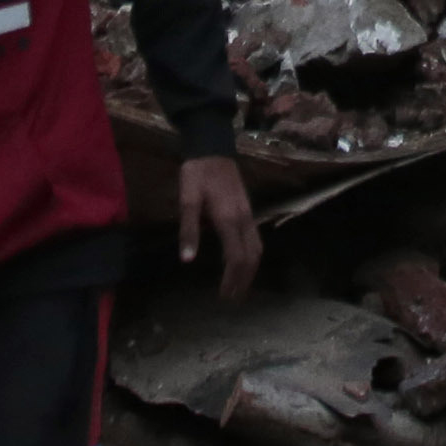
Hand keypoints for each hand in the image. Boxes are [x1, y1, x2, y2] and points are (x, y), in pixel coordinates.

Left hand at [178, 154, 261, 298]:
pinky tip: (242, 261)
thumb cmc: (197, 173)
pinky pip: (255, 239)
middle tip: (232, 298)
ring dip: (250, 270)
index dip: (232, 279)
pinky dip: (251, 256)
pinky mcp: (247, 210)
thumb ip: (188, 229)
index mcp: (228, 219)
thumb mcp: (187, 199)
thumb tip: (187, 259)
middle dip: (244, 280)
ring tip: (239, 286)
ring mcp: (248, 214)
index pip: (236, 257)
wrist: (212, 146)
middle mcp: (244, 219)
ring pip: (257, 248)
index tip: (224, 296)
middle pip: (252, 257)